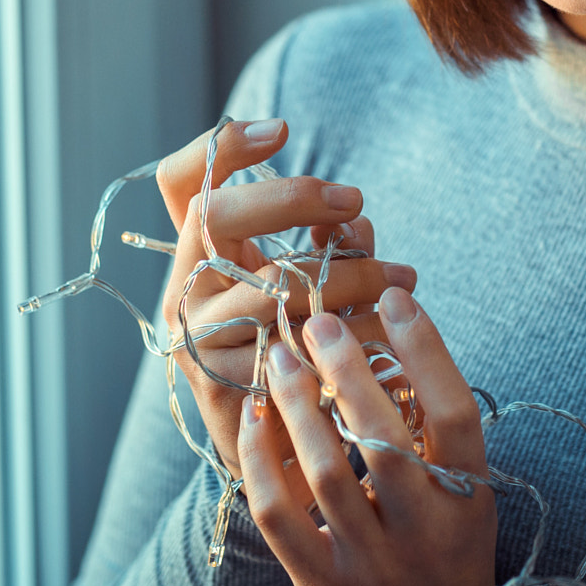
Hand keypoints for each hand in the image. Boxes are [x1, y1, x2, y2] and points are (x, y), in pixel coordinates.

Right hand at [155, 118, 415, 473]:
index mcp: (194, 258)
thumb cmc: (304, 351)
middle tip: (355, 201)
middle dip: (292, 196)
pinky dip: (354, 335)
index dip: (224, 146)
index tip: (283, 128)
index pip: (181, 181)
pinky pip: (295, 344)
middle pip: (216, 215)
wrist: (284, 457)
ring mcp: (195, 342)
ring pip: (268, 282)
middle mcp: (181, 294)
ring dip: (349, 274)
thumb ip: (324, 241)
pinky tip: (393, 336)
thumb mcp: (308, 284)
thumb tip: (356, 220)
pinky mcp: (224, 389)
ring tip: (404, 279)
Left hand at [238, 288, 495, 585]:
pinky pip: (280, 513)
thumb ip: (436, 430)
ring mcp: (373, 562)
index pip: (455, 413)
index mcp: (470, 501)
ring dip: (297, 402)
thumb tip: (395, 329)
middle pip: (385, 436)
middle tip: (317, 318)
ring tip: (278, 354)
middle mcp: (425, 532)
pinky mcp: (322, 585)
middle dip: (346, 367)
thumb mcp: (463, 496)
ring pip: (328, 468)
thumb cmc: (441, 552)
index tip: (396, 296)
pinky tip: (255, 416)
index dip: (426, 350)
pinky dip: (262, 459)